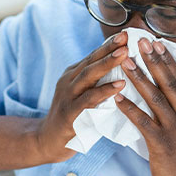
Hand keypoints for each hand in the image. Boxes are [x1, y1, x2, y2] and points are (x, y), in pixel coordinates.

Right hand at [37, 31, 127, 162]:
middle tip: (127, 38)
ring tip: (125, 54)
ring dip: (107, 63)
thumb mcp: (84, 96)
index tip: (127, 33)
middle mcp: (69, 81)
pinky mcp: (69, 113)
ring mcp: (67, 96)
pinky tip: (120, 84)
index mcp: (74, 75)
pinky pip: (88, 99)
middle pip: (91, 61)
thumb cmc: (74, 119)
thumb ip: (98, 84)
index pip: (94, 56)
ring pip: (89, 75)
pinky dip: (105, 90)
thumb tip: (125, 71)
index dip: (110, 44)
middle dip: (110, 48)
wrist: (48, 142)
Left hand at [113, 37, 175, 175]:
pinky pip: (143, 122)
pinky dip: (130, 108)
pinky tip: (117, 98)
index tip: (157, 42)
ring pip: (155, 98)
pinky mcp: (162, 144)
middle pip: (169, 82)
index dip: (167, 59)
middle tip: (140, 41)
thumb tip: (169, 92)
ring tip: (125, 62)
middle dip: (153, 60)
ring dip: (139, 78)